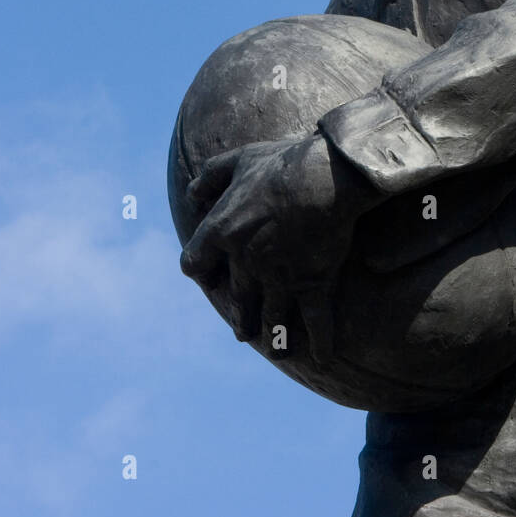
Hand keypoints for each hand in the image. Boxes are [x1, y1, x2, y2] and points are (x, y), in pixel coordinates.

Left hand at [179, 133, 380, 358]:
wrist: (324, 177)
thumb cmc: (281, 163)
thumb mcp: (238, 159)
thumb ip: (210, 177)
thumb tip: (191, 195)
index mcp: (222, 231)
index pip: (194, 263)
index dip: (200, 270)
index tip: (208, 276)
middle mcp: (245, 261)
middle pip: (236, 300)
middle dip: (240, 318)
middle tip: (242, 330)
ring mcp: (279, 277)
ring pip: (270, 316)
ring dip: (271, 336)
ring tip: (277, 350)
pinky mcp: (312, 283)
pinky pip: (316, 321)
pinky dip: (320, 341)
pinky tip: (322, 356)